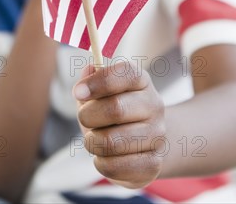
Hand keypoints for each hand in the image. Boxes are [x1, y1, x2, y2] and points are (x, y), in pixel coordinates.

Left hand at [72, 61, 165, 188]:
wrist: (143, 142)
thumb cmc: (113, 113)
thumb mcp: (100, 93)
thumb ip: (91, 80)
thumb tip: (88, 70)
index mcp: (141, 80)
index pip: (125, 73)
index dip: (98, 82)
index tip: (77, 92)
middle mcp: (154, 105)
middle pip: (116, 109)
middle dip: (88, 116)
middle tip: (84, 118)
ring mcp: (157, 135)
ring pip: (112, 142)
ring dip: (92, 142)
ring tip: (94, 139)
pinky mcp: (154, 163)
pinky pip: (116, 166)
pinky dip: (101, 163)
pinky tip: (104, 156)